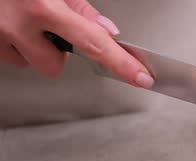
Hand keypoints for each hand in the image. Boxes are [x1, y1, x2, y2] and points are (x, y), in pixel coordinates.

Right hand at [0, 0, 153, 87]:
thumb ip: (79, 8)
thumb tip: (107, 31)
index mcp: (43, 5)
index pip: (94, 43)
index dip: (120, 63)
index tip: (140, 77)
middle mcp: (18, 23)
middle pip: (54, 65)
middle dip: (58, 51)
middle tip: (49, 26)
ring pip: (31, 63)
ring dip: (34, 47)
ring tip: (26, 20)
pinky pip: (10, 56)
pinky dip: (15, 43)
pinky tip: (11, 23)